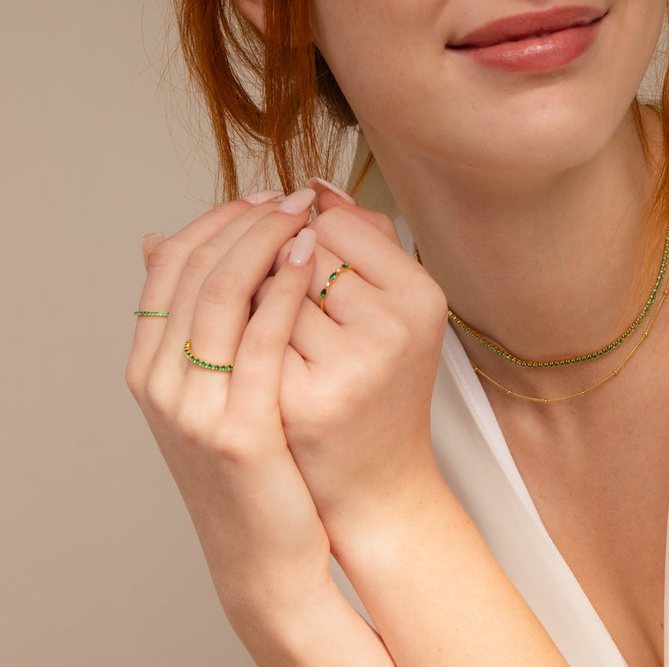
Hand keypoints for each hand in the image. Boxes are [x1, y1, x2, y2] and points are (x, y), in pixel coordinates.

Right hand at [126, 190, 340, 642]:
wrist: (263, 553)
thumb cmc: (251, 462)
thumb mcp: (213, 392)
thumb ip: (206, 327)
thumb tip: (185, 250)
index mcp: (150, 365)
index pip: (170, 265)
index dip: (215, 221)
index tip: (260, 196)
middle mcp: (160, 382)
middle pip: (192, 268)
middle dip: (243, 219)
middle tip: (287, 194)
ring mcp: (193, 407)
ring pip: (221, 293)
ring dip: (265, 239)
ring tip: (302, 211)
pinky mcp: (237, 429)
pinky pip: (260, 338)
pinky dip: (284, 286)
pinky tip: (311, 258)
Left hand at [267, 187, 448, 542]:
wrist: (376, 483)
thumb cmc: (381, 384)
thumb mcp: (394, 307)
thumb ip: (363, 239)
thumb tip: (314, 186)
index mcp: (422, 296)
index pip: (337, 226)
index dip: (311, 243)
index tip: (316, 268)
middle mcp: (394, 327)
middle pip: (300, 253)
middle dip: (283, 271)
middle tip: (300, 309)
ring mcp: (349, 366)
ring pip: (269, 290)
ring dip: (259, 301)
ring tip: (276, 332)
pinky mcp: (305, 401)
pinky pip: (253, 335)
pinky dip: (246, 340)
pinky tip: (259, 360)